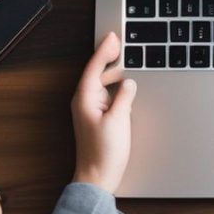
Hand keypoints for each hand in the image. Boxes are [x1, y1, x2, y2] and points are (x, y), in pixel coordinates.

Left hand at [71, 33, 136, 192]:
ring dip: (112, 71)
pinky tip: (123, 84)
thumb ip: (124, 97)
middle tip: (121, 43)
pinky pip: (105, 94)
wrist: (97, 176)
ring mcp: (89, 110)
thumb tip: (129, 83)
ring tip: (124, 59)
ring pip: (101, 83)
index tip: (113, 36)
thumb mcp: (119, 120)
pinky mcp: (97, 118)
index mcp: (85, 98)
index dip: (104, 50)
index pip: (94, 67)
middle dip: (108, 57)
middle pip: (96, 72)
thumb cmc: (105, 152)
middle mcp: (84, 102)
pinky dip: (113, 85)